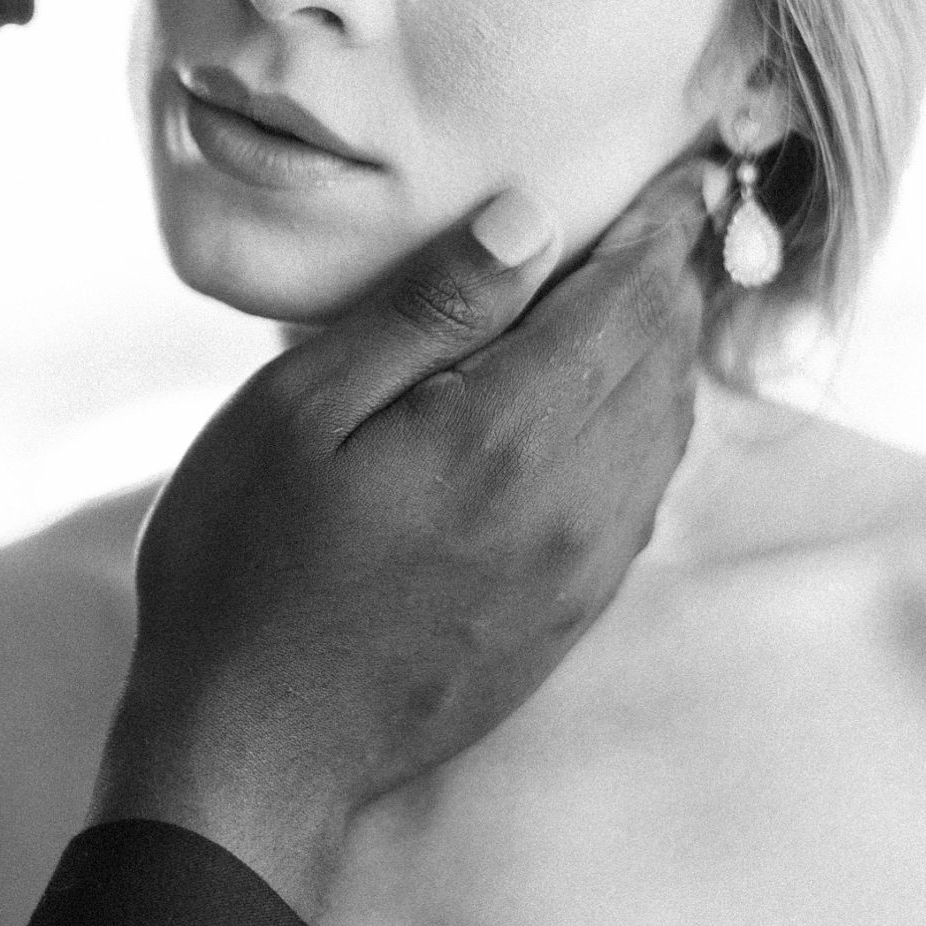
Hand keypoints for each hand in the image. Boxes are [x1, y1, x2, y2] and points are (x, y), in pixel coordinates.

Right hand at [92, 161, 706, 919]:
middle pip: (663, 361)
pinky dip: (651, 426)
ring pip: (667, 430)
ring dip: (669, 351)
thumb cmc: (243, 567)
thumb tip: (532, 220)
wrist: (250, 752)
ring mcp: (578, 570)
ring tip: (654, 291)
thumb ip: (425, 313)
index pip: (627, 301)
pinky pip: (645, 497)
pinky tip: (620, 403)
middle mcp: (571, 503)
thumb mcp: (298, 410)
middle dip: (674, 278)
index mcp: (505, 436)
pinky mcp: (568, 616)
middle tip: (675, 214)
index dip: (659, 228)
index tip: (682, 173)